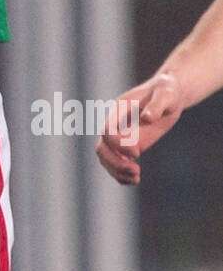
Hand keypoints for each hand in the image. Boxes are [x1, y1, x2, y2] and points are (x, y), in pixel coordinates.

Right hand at [95, 71, 184, 185]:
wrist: (168, 93)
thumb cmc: (167, 90)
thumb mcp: (166, 94)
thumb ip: (156, 105)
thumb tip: (147, 118)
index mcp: (120, 109)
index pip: (107, 131)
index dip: (118, 145)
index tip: (138, 153)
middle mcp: (115, 123)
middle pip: (101, 147)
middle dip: (115, 163)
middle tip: (136, 172)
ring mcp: (119, 135)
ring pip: (105, 157)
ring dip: (116, 171)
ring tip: (136, 178)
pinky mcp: (127, 144)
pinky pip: (115, 162)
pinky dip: (120, 174)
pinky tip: (135, 179)